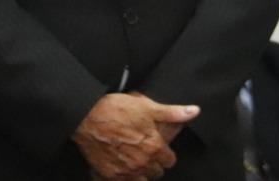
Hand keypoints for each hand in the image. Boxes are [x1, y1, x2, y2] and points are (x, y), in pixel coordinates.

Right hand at [72, 93, 198, 179]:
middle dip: (153, 163)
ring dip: (140, 173)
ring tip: (133, 161)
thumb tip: (194, 111)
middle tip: (143, 151)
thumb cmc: (114, 109)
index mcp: (154, 147)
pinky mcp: (110, 175)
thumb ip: (171, 112)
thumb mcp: (145, 106)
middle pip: (157, 172)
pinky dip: (124, 178)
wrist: (84, 116)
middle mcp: (142, 162)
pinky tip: (120, 168)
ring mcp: (126, 171)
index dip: (164, 152)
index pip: (170, 160)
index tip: (157, 147)